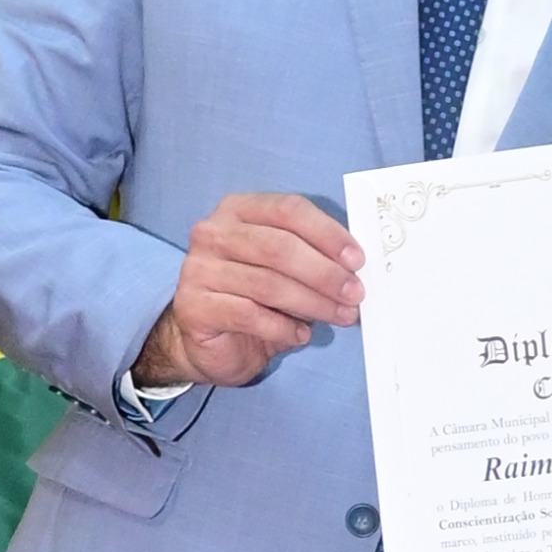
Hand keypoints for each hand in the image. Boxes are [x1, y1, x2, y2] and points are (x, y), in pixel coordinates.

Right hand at [141, 192, 362, 387]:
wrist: (209, 342)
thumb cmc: (254, 299)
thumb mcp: (285, 269)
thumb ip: (311, 256)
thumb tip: (355, 265)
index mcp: (238, 209)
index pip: (287, 209)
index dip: (327, 233)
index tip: (357, 260)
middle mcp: (213, 233)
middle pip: (279, 247)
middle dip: (325, 273)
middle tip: (354, 294)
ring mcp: (198, 269)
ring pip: (268, 284)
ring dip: (313, 303)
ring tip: (340, 316)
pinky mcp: (194, 306)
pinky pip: (249, 315)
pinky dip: (283, 327)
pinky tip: (300, 335)